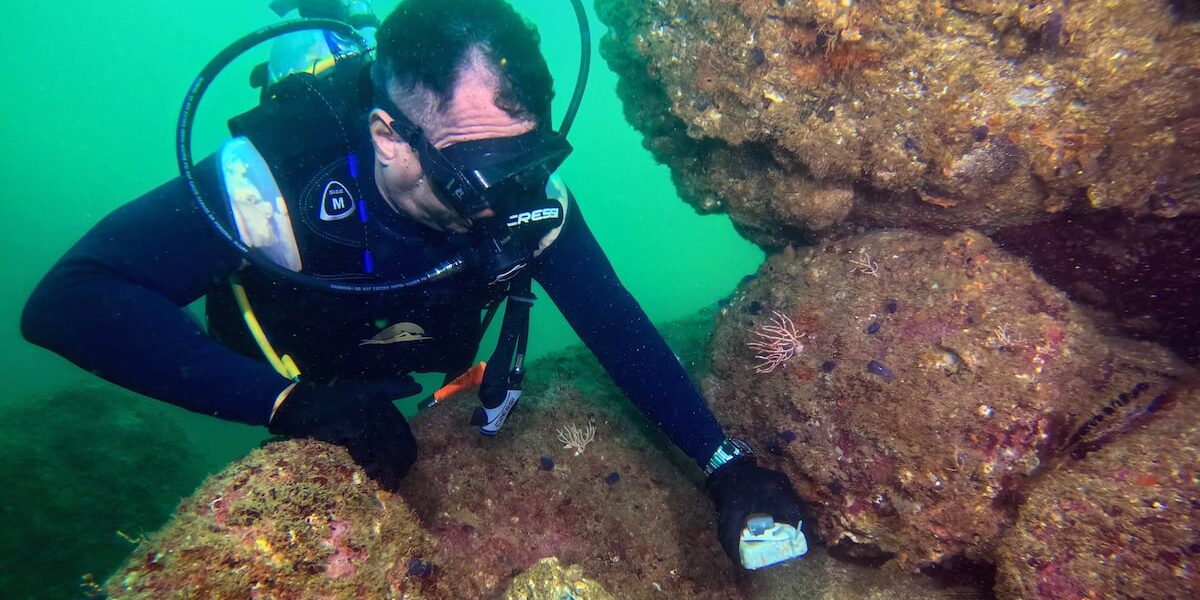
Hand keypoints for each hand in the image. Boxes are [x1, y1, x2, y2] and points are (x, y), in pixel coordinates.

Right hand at [269, 378, 420, 488]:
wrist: (295, 404)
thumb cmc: (329, 403)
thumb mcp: (360, 392)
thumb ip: (390, 389)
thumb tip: (416, 385)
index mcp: (380, 397)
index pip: (402, 430)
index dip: (406, 452)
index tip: (405, 469)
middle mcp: (375, 402)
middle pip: (395, 441)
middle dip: (398, 465)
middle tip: (394, 484)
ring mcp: (361, 412)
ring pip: (382, 448)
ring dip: (384, 469)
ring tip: (385, 485)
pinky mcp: (346, 423)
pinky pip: (362, 449)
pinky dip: (363, 462)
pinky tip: (363, 471)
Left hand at [707, 457, 808, 566]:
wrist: (724, 465)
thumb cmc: (728, 490)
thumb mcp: (729, 516)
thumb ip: (731, 538)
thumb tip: (736, 559)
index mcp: (774, 496)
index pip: (795, 515)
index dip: (796, 529)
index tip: (791, 540)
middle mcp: (781, 486)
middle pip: (794, 509)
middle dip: (790, 524)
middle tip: (783, 536)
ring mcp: (779, 479)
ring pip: (790, 501)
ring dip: (786, 514)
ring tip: (777, 526)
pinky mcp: (776, 476)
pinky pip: (784, 494)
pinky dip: (781, 504)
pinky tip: (771, 512)